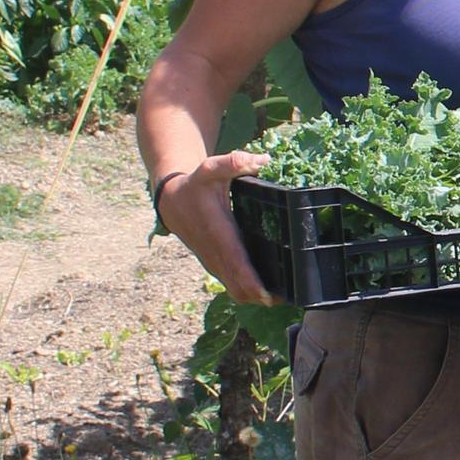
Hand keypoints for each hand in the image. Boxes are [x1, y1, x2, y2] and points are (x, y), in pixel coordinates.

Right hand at [157, 151, 279, 305]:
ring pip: (233, 287)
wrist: (170, 199)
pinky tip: (265, 289)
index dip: (252, 283)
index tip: (269, 296)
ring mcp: (212, 260)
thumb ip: (234, 162)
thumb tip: (262, 160)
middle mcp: (215, 252)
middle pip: (237, 284)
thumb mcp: (211, 168)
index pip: (237, 265)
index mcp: (218, 234)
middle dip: (260, 296)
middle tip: (290, 299)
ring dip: (254, 295)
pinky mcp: (212, 262)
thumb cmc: (195, 184)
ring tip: (283, 297)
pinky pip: (230, 281)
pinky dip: (245, 289)